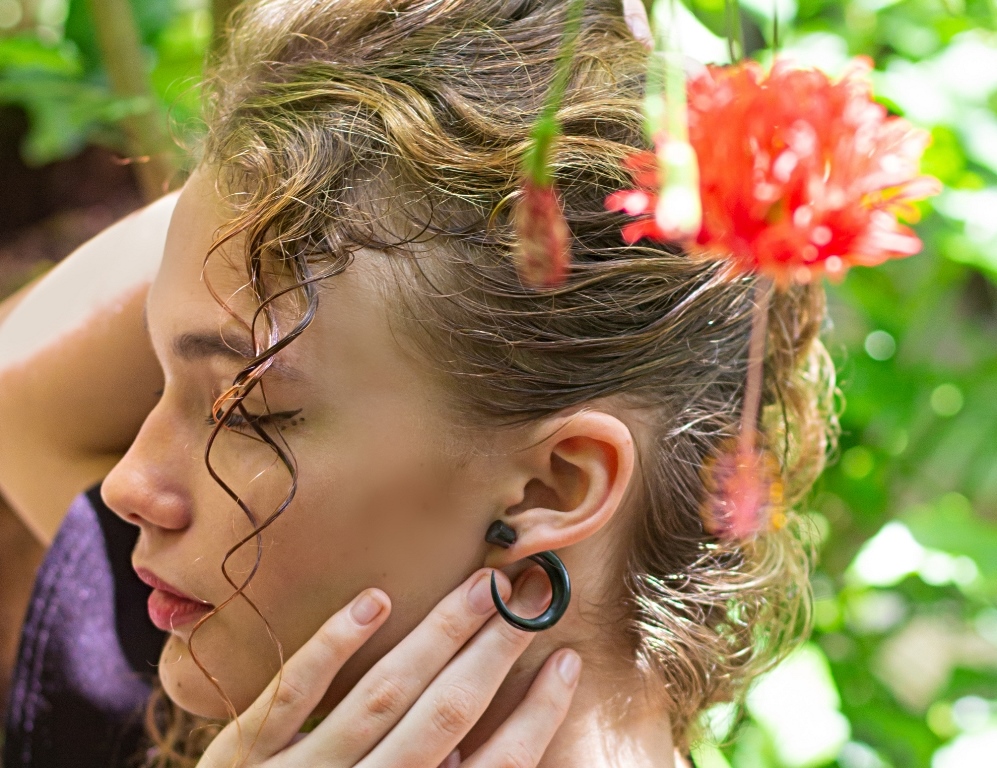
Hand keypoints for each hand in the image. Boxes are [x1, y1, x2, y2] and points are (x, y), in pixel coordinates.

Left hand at [197, 568, 580, 766]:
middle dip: (493, 654)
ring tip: (480, 586)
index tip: (564, 662)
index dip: (535, 715)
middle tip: (531, 598)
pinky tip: (374, 600)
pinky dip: (332, 647)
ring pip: (380, 696)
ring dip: (436, 636)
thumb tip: (469, 756)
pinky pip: (290, 697)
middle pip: (443, 718)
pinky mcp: (242, 757)